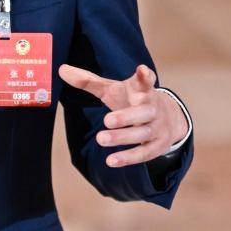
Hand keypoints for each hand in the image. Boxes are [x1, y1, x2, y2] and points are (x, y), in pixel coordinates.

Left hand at [58, 63, 187, 166]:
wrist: (168, 117)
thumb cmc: (132, 99)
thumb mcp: (112, 89)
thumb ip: (88, 81)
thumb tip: (61, 70)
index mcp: (142, 90)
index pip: (147, 81)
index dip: (145, 76)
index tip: (142, 71)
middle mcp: (153, 108)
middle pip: (143, 112)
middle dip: (126, 116)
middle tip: (107, 120)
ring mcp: (157, 127)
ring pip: (142, 134)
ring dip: (122, 138)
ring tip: (100, 139)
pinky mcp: (158, 145)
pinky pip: (144, 153)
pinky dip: (128, 158)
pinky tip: (110, 161)